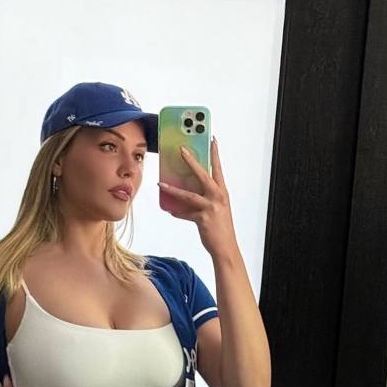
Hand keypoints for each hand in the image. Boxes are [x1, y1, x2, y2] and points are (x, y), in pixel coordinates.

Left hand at [158, 138, 237, 258]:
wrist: (226, 247)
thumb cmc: (220, 227)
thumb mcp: (217, 208)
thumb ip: (206, 197)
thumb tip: (188, 191)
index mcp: (222, 192)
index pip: (218, 168)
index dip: (215, 153)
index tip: (212, 139)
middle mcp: (218, 197)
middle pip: (203, 175)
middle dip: (191, 161)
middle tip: (181, 149)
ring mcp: (211, 207)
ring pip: (189, 195)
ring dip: (173, 189)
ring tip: (161, 184)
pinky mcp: (203, 219)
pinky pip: (185, 213)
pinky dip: (177, 212)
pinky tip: (170, 210)